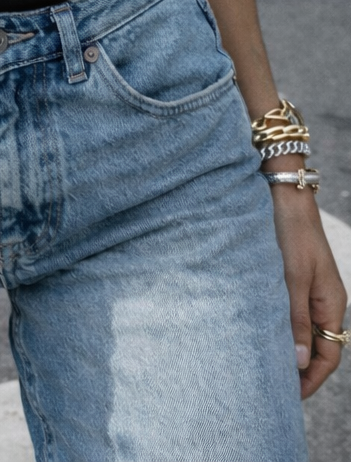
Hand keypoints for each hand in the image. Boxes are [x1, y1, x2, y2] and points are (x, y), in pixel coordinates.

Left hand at [270, 184, 346, 397]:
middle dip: (299, 369)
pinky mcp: (292, 278)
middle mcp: (324, 300)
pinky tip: (259, 332)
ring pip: (302, 329)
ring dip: (287, 347)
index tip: (289, 397)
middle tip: (273, 388)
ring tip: (264, 366)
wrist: (283, 194)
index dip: (311, 379)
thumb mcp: (292, 278)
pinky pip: (291, 312)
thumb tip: (299, 362)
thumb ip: (295, 319)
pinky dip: (279, 326)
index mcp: (331, 303)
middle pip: (317, 346)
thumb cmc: (290, 233)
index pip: (328, 355)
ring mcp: (309, 289)